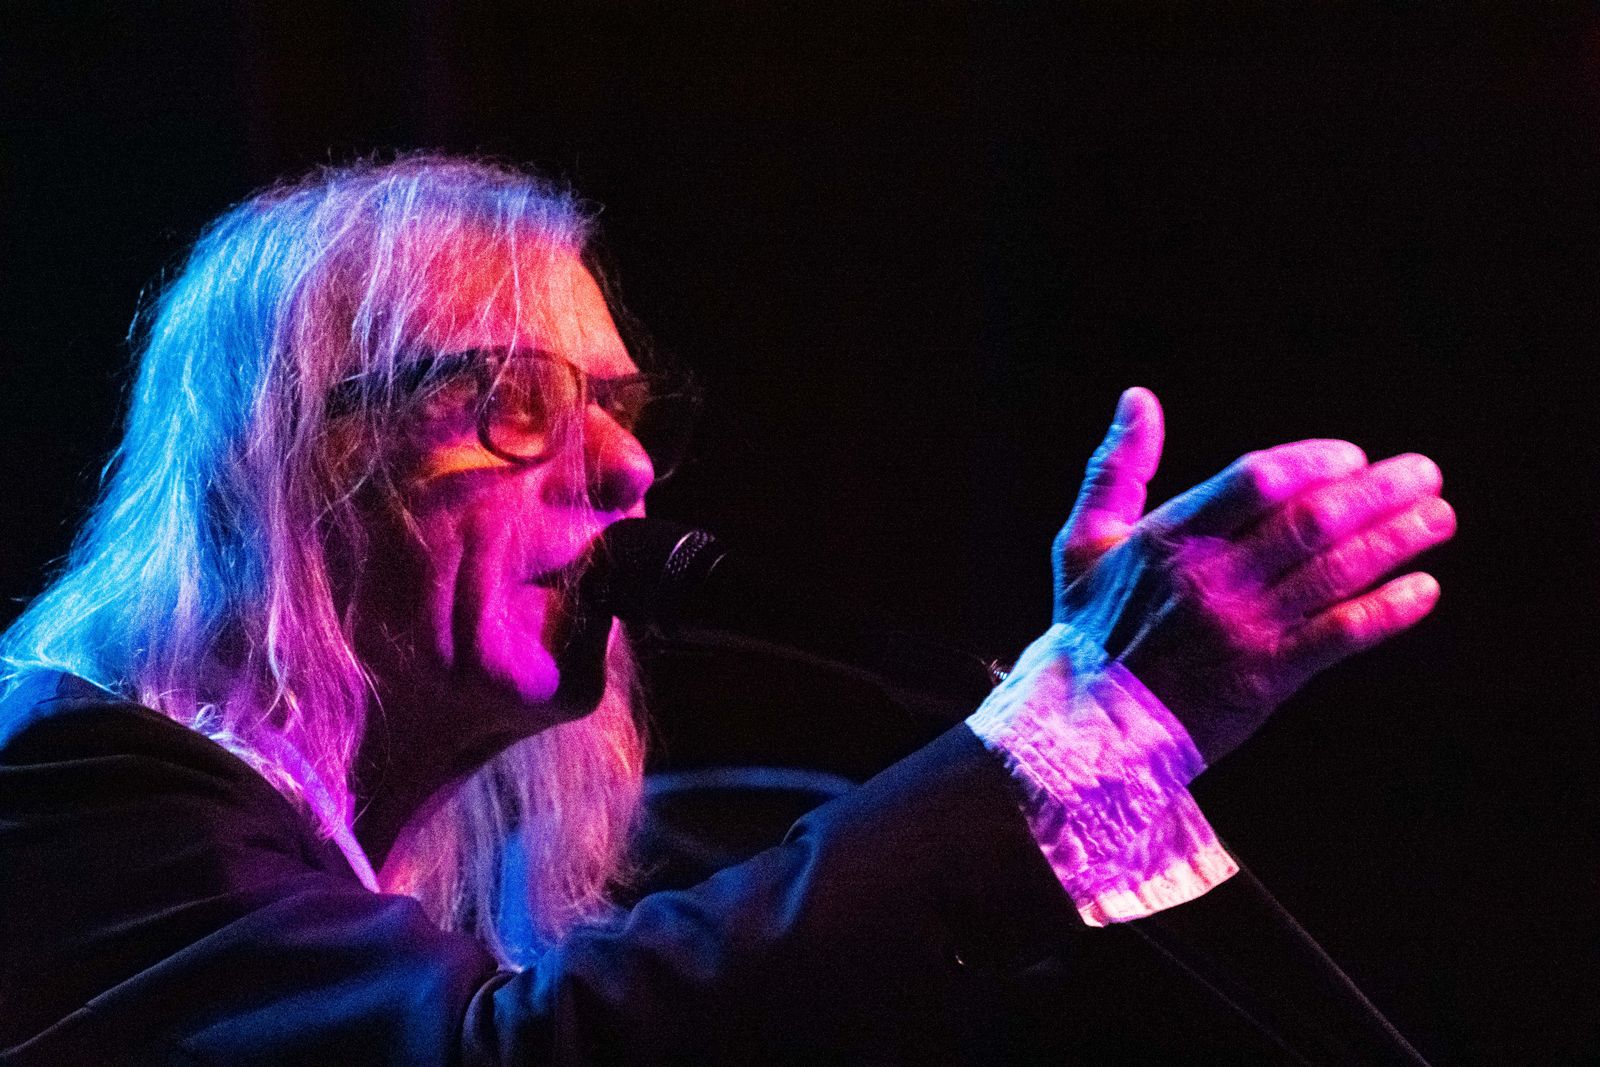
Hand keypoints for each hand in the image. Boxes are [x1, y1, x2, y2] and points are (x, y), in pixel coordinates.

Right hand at [1052, 388, 1454, 763]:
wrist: (1090, 726)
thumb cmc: (1090, 629)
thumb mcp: (1084, 540)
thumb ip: (1116, 467)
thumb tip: (1138, 398)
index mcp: (1169, 538)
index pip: (1255, 481)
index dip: (1312, 462)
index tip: (1351, 456)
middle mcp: (1210, 578)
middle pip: (1311, 522)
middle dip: (1377, 494)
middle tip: (1424, 474)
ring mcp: (1242, 629)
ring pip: (1335, 573)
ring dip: (1395, 542)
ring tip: (1438, 519)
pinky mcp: (1266, 677)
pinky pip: (1339, 636)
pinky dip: (1386, 612)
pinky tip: (1423, 590)